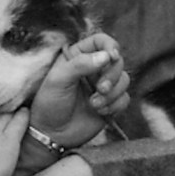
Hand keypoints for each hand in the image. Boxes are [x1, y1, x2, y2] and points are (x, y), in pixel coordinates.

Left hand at [27, 34, 129, 151]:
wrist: (51, 134)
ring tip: (94, 104)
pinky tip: (100, 112)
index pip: (101, 41)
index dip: (110, 45)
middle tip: (100, 88)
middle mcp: (93, 68)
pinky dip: (115, 105)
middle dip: (112, 75)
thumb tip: (106, 56)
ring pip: (124, 80)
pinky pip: (124, 98)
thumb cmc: (49, 104)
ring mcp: (103, 86)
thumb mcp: (58, 80)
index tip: (112, 57)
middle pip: (117, 61)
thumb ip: (80, 64)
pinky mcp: (110, 103)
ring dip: (112, 93)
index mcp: (78, 56)